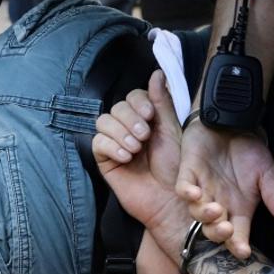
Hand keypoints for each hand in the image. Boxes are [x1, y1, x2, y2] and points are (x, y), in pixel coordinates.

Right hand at [92, 70, 192, 243]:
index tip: (149, 116)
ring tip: (135, 149)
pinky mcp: (105, 160)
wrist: (171, 201)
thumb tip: (157, 73)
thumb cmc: (176, 170)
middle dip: (130, 119)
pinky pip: (97, 142)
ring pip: (104, 121)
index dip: (138, 102)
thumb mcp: (172, 132)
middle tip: (144, 136)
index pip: (133, 97)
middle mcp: (129, 129)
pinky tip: (125, 157)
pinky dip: (111, 146)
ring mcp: (115, 144)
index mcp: (147, 120)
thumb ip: (161, 103)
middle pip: (117, 107)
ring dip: (120, 132)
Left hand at [175, 117, 273, 260]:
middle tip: (227, 230)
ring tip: (215, 210)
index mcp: (238, 209)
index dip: (238, 244)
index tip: (243, 252)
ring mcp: (202, 190)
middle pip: (213, 229)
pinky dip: (187, 193)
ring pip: (196, 212)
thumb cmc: (250, 150)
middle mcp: (218, 204)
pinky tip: (196, 194)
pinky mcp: (188, 173)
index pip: (237, 234)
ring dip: (204, 214)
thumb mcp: (267, 173)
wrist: (234, 123)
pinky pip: (183, 188)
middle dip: (218, 232)